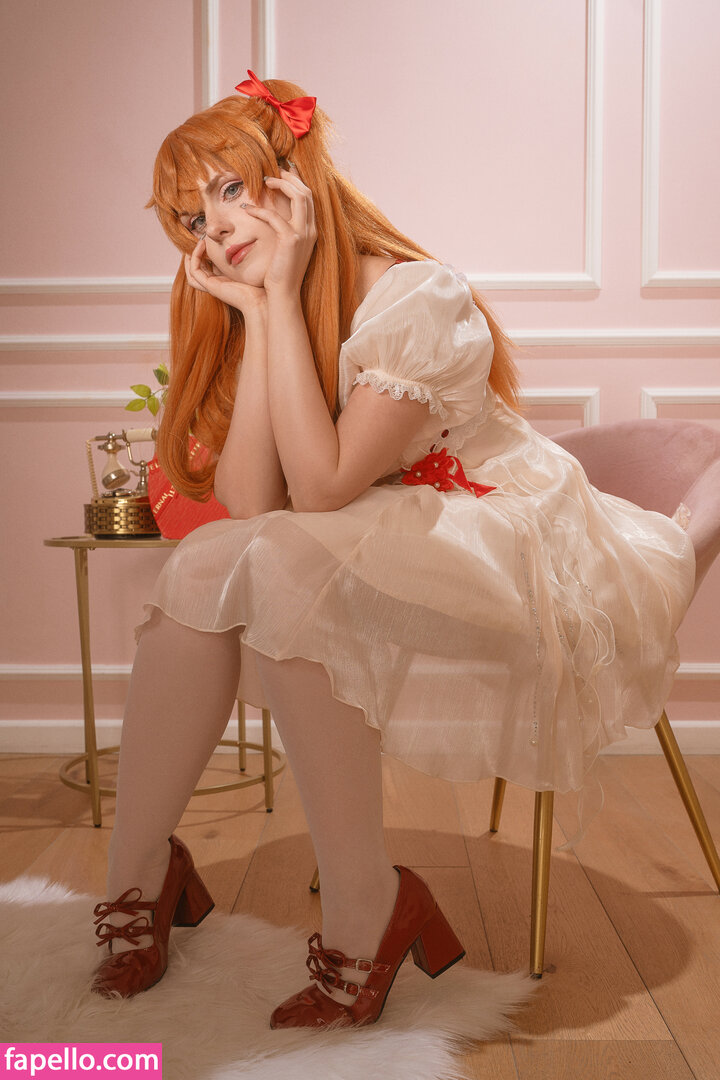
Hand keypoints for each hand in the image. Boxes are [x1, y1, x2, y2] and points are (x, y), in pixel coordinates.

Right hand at [184, 239, 266, 316]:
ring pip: (192, 272)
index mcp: (223, 281)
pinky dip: (195, 257)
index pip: (207, 268)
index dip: (205, 254)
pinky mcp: (210, 286)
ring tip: (200, 242)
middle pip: (197, 270)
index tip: (210, 240)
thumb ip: (241, 257)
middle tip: (201, 240)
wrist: (259, 300)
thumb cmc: (257, 285)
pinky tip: (202, 245)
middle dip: (196, 255)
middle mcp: (215, 284)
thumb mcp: (247, 267)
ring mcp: (212, 286)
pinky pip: (195, 271)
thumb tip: (242, 242)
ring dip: (192, 256)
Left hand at [243, 168, 316, 296]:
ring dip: (281, 185)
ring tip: (265, 182)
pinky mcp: (290, 240)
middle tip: (271, 174)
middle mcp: (310, 230)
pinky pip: (275, 217)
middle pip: (307, 192)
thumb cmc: (280, 273)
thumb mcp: (285, 248)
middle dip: (290, 178)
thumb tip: (274, 217)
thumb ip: (284, 231)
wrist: (283, 294)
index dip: (296, 182)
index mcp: (310, 231)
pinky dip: (260, 210)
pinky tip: (247, 209)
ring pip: (299, 196)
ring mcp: (303, 234)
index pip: (309, 198)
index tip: (282, 173)